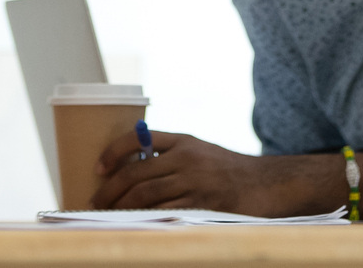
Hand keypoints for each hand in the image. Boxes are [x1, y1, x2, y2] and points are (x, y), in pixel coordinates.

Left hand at [93, 130, 320, 216]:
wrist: (268, 185)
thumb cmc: (230, 173)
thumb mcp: (202, 153)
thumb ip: (172, 158)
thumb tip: (130, 174)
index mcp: (185, 140)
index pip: (139, 137)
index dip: (114, 151)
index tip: (98, 167)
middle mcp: (187, 157)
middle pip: (135, 173)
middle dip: (108, 190)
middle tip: (94, 203)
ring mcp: (195, 181)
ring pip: (144, 195)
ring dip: (119, 208)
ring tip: (106, 217)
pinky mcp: (202, 204)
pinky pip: (163, 213)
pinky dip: (142, 220)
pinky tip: (131, 225)